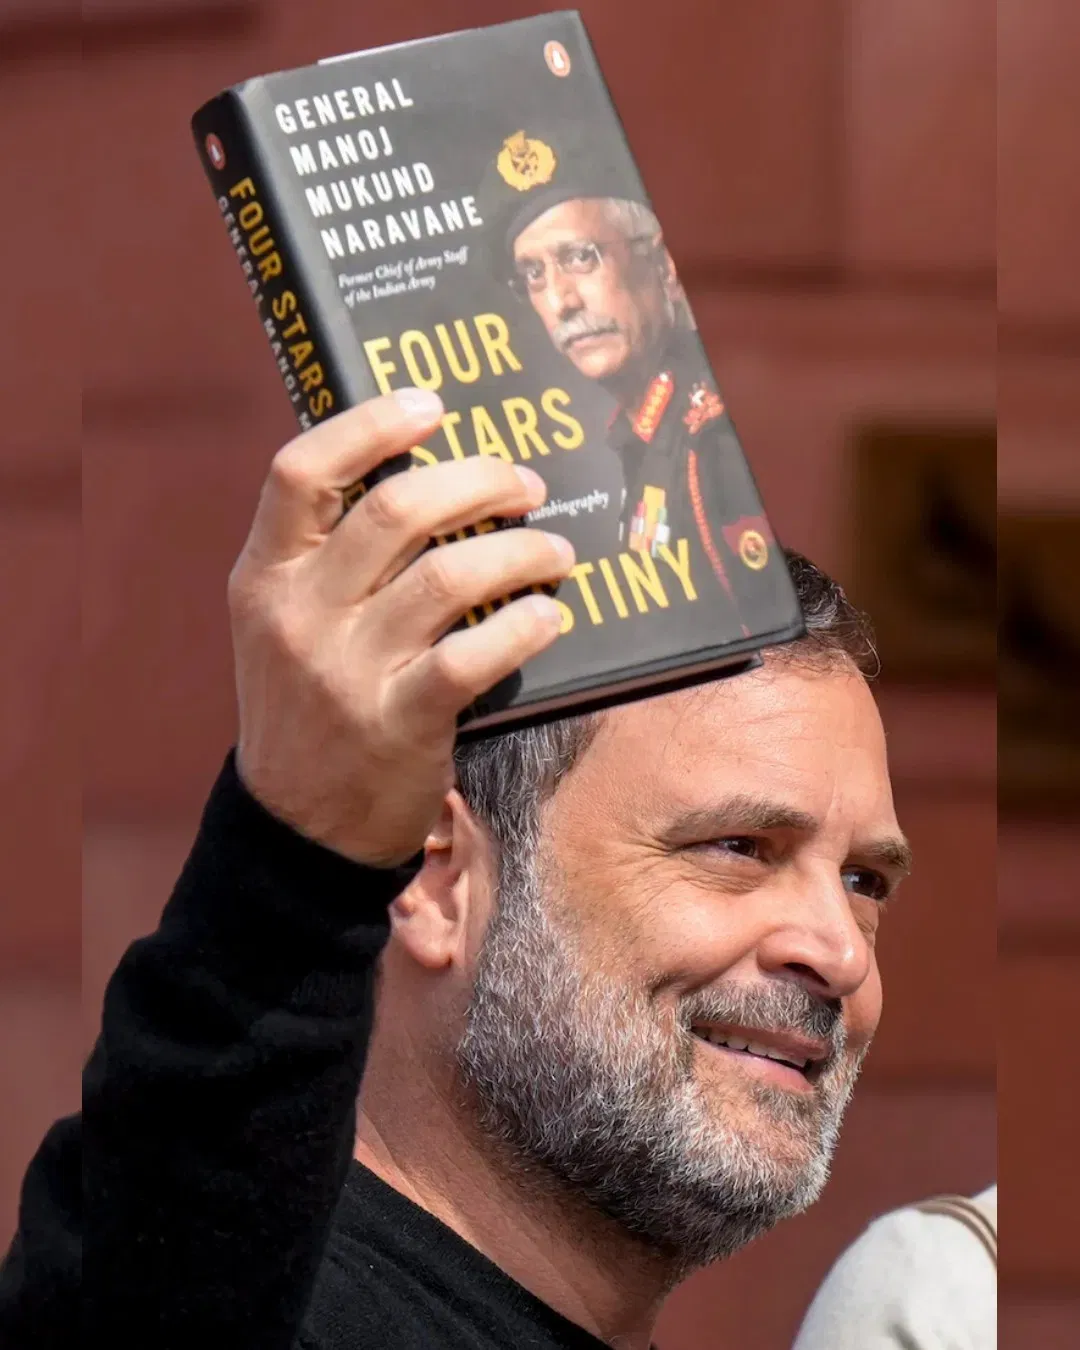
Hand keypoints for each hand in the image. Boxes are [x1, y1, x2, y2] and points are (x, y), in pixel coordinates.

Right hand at [229, 389, 573, 864]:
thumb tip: (429, 485)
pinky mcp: (398, 722)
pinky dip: (524, 627)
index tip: (432, 409)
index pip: (300, 471)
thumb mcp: (286, 626)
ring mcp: (347, 670)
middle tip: (525, 485)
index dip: (370, 426)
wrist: (297, 827)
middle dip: (480, 481)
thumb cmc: (309, 707)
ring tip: (555, 553)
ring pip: (449, 576)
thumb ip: (331, 561)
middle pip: (397, 511)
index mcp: (265, 576)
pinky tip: (548, 619)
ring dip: (521, 552)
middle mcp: (299, 615)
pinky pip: (476, 654)